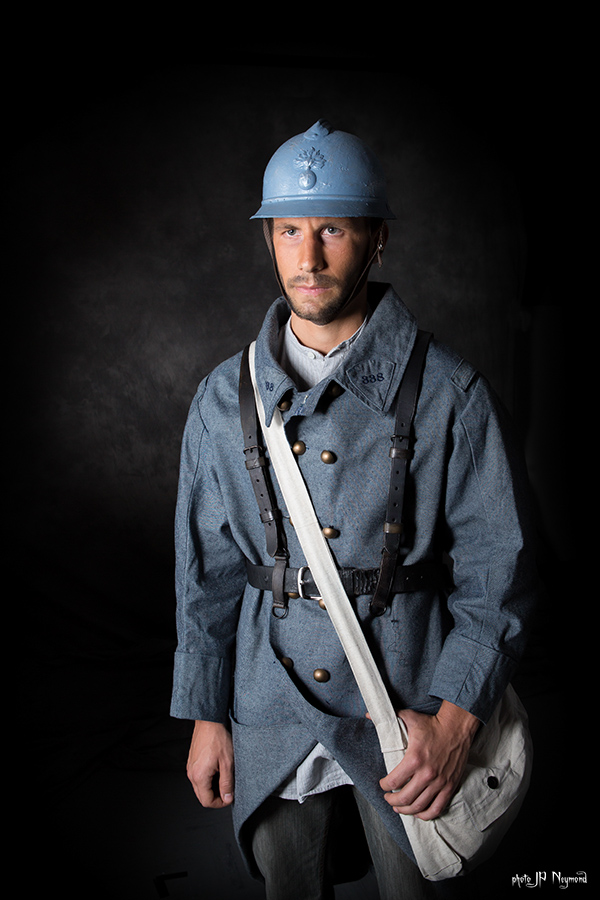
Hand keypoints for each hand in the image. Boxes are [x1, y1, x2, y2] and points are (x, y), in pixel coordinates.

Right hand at [187, 720, 233, 807]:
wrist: (209, 721)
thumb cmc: (218, 738)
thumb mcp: (228, 763)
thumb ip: (227, 783)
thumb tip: (227, 798)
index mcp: (199, 776)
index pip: (207, 801)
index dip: (220, 803)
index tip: (229, 798)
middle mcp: (191, 773)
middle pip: (202, 796)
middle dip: (216, 797)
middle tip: (228, 790)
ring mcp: (190, 767)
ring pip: (200, 787)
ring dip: (212, 788)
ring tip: (224, 777)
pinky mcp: (191, 762)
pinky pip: (198, 777)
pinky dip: (207, 779)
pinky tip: (217, 770)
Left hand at [380, 701, 478, 820]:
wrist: (457, 728)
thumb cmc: (432, 724)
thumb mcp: (409, 717)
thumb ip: (388, 718)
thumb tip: (368, 714)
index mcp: (414, 759)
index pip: (393, 782)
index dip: (384, 786)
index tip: (382, 785)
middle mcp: (427, 774)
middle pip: (405, 798)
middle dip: (392, 801)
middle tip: (388, 798)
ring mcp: (439, 782)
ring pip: (419, 806)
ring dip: (406, 810)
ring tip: (399, 808)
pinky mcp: (450, 786)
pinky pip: (437, 808)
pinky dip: (426, 814)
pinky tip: (418, 812)